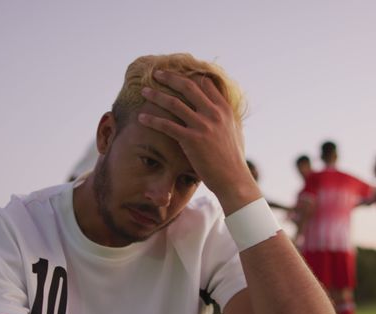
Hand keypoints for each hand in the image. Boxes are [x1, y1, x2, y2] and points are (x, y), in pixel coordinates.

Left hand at [138, 70, 260, 213]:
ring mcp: (203, 125)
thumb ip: (224, 117)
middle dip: (170, 78)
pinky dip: (152, 120)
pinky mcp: (192, 139)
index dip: (189, 75)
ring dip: (156, 95)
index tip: (176, 73)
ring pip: (174, 103)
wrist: (233, 179)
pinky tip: (141, 118)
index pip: (205, 83)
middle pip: (188, 87)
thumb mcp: (233, 131)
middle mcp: (214, 113)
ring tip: (144, 92)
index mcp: (224, 109)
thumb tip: (218, 110)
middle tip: (156, 73)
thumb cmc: (231, 159)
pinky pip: (167, 125)